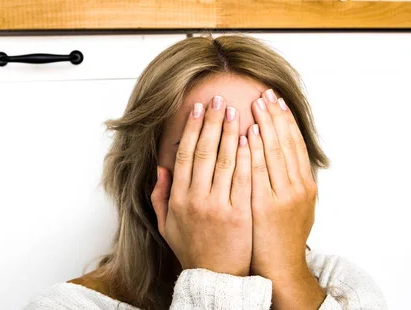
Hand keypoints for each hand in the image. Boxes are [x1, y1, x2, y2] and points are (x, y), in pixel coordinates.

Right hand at [151, 96, 252, 276]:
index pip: (185, 156)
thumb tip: (161, 169)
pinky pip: (244, 178)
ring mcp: (219, 206)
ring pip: (225, 161)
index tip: (198, 109)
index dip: (192, 130)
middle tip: (219, 99)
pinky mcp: (240, 214)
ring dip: (230, 132)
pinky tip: (250, 137)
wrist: (216, 278)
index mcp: (178, 199)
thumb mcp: (167, 225)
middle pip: (204, 152)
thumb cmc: (193, 250)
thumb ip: (160, 197)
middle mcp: (196, 200)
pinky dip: (247, 156)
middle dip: (212, 122)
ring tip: (236, 110)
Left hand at [247, 89, 316, 279]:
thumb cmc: (283, 239)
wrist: (281, 268)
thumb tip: (285, 161)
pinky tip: (248, 134)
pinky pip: (260, 172)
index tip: (277, 101)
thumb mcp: (297, 209)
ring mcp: (285, 196)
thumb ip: (293, 184)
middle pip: (288, 143)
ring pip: (276, 152)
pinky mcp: (267, 206)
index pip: (296, 145)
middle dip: (276, 116)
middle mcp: (299, 187)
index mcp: (306, 186)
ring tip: (256, 104)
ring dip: (266, 126)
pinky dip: (255, 151)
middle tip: (265, 93)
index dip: (287, 121)